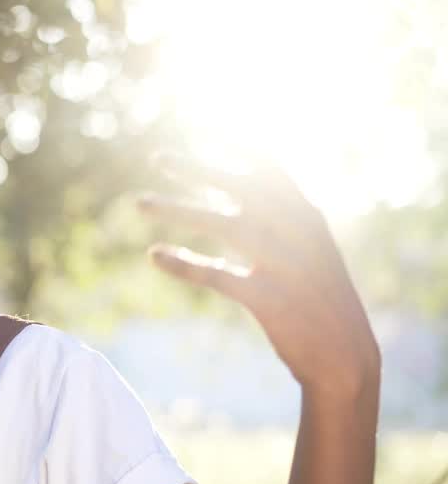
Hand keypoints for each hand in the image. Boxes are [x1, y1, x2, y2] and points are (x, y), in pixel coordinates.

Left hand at [137, 161, 380, 401]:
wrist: (344, 356)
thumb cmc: (317, 299)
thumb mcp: (307, 249)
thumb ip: (274, 218)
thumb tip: (227, 189)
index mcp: (307, 216)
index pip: (272, 168)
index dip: (239, 145)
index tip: (206, 126)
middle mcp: (297, 232)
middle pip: (241, 187)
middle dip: (197, 168)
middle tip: (158, 155)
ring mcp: (284, 264)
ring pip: (222, 224)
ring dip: (177, 209)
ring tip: (138, 202)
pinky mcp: (269, 298)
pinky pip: (216, 274)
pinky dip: (183, 263)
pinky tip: (154, 254)